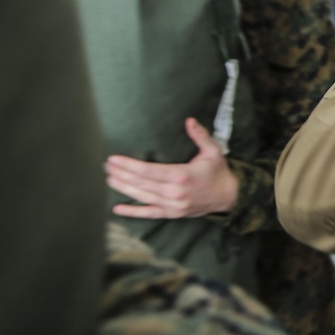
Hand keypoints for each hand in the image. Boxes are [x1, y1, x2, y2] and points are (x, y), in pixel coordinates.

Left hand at [106, 117, 239, 218]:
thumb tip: (189, 120)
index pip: (149, 171)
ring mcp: (173, 205)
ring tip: (109, 179)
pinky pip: (149, 213)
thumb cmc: (218, 171)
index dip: (129, 165)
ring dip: (123, 188)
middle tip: (106, 166)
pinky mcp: (172, 213)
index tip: (114, 159)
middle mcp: (175, 193)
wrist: (229, 196)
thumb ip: (200, 136)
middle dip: (121, 174)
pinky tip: (118, 208)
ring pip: (142, 197)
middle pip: (141, 183)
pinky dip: (133, 212)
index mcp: (182, 176)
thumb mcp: (213, 151)